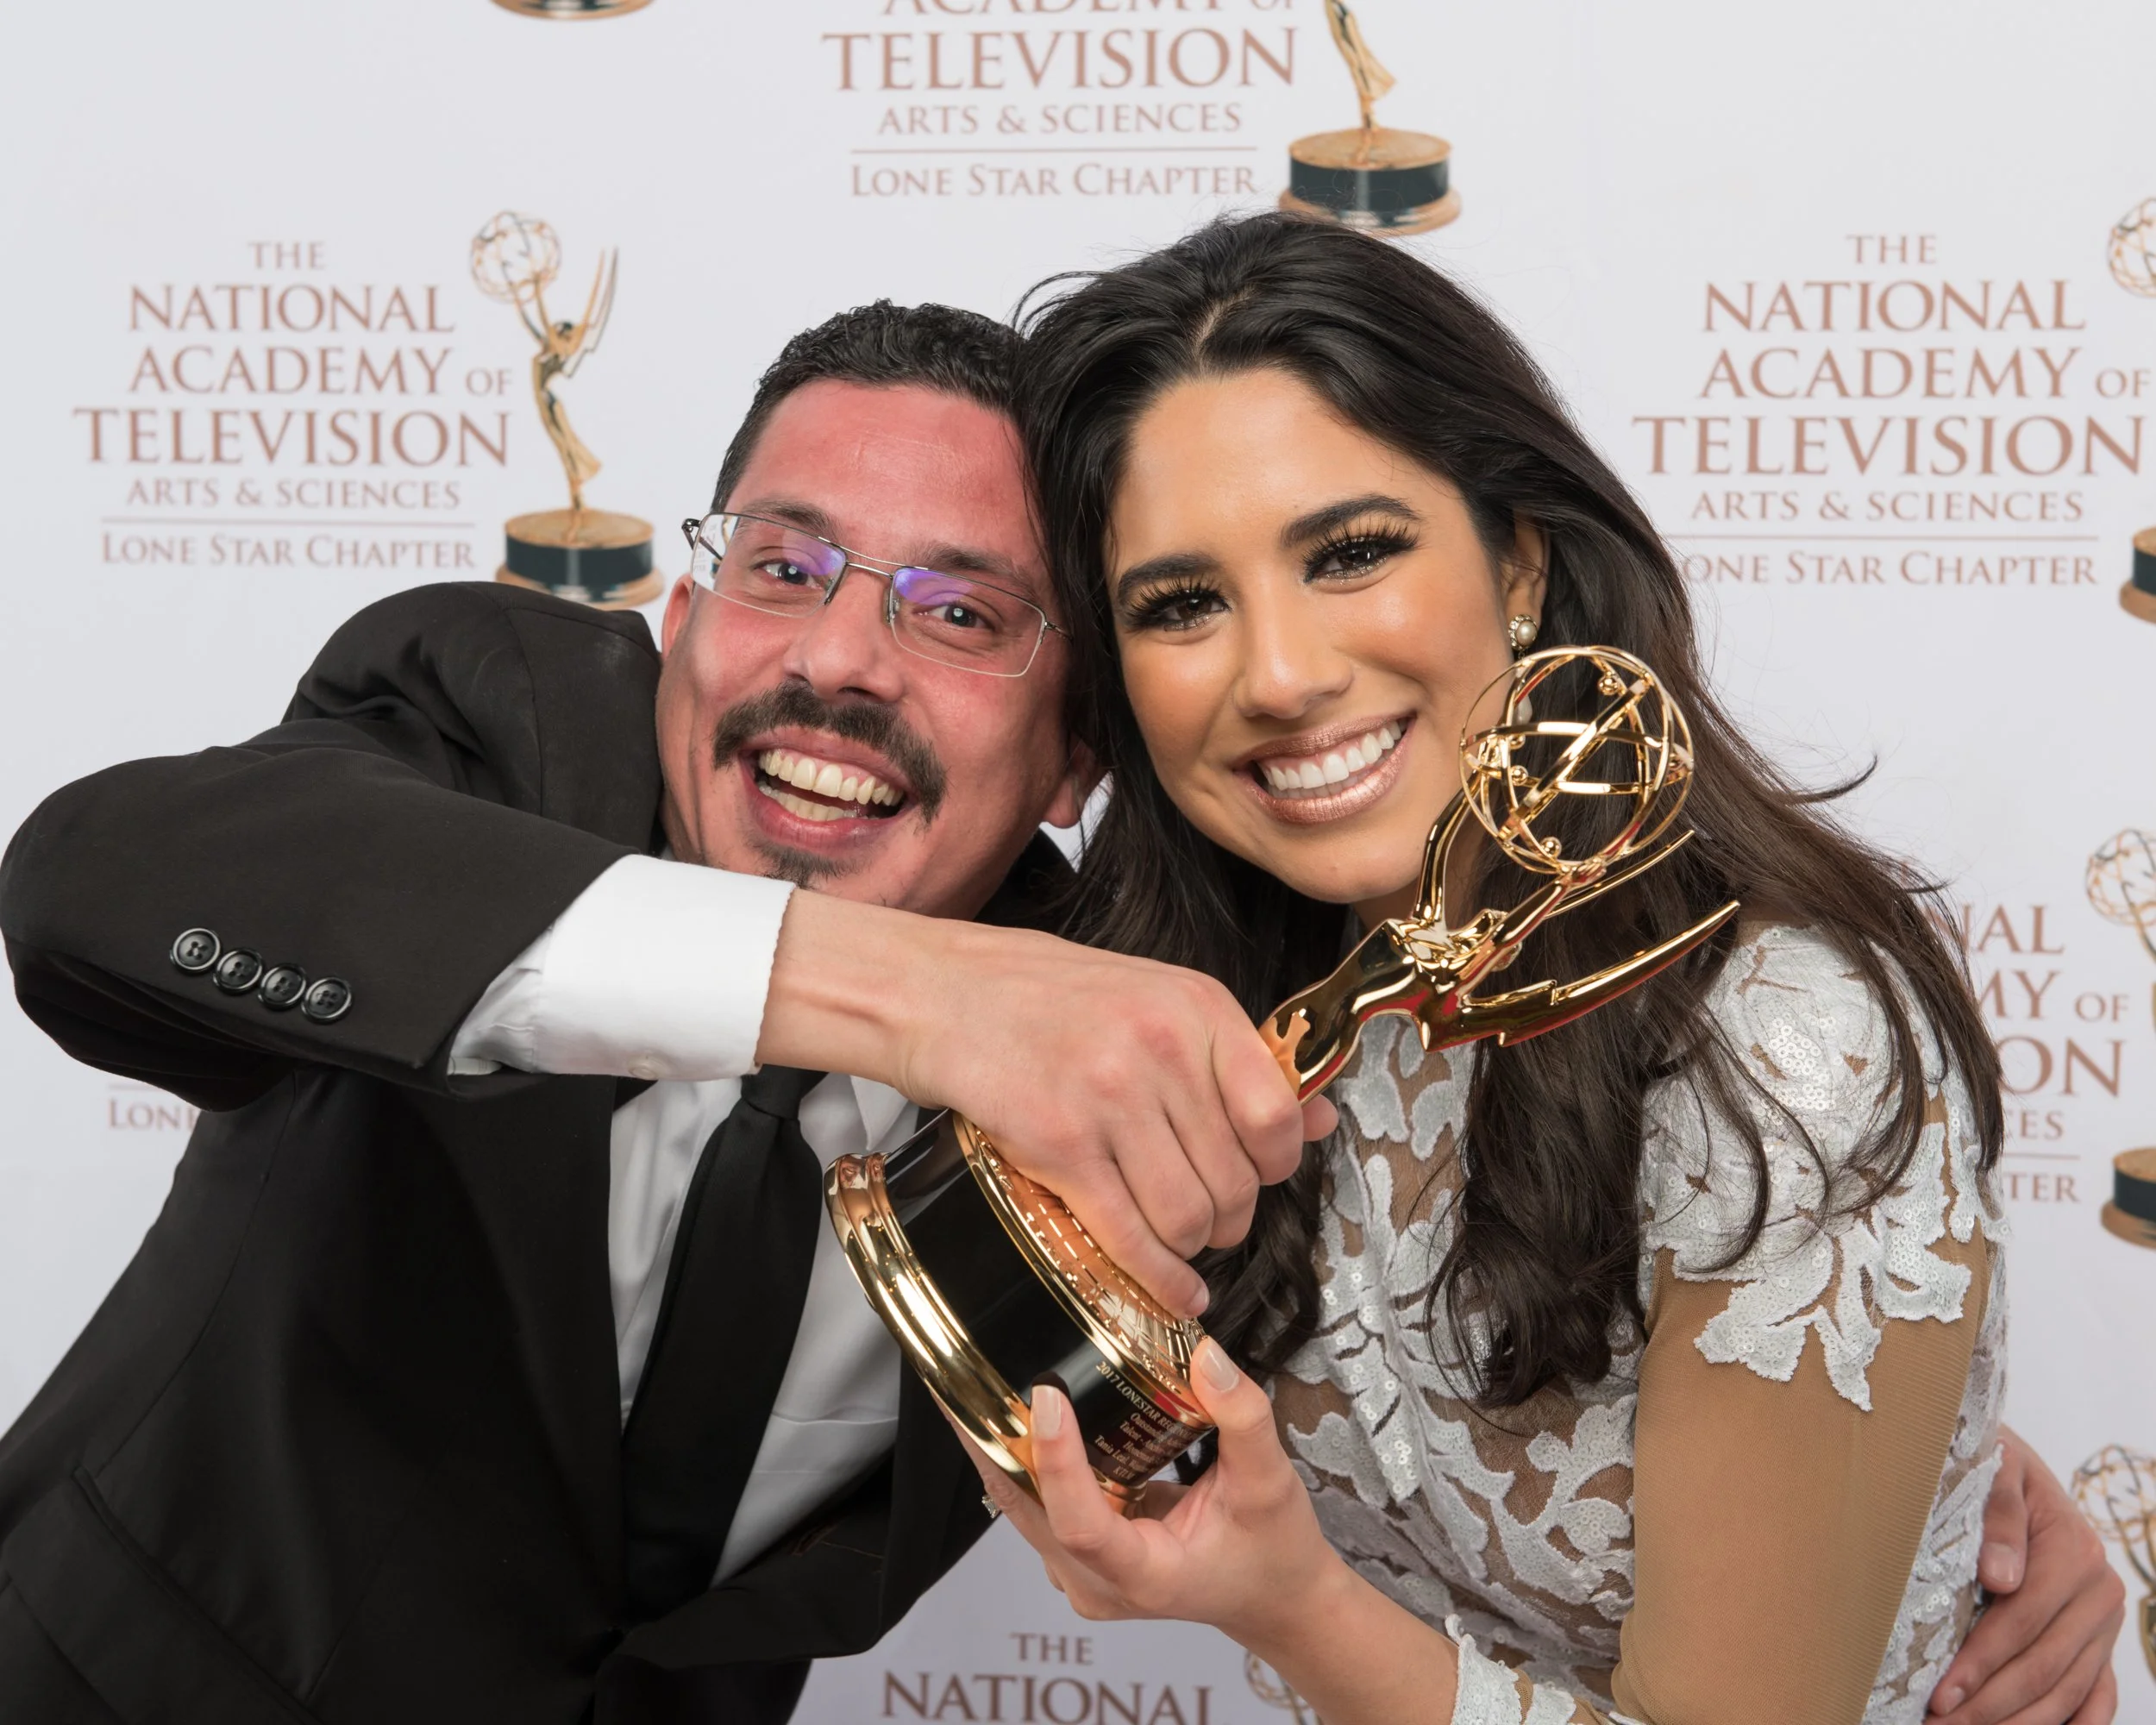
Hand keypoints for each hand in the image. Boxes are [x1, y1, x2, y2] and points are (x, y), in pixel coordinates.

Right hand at [764, 894, 1334, 1315]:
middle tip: (1210, 1219)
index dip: (1279, 1164)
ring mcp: (1110, 1096)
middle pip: (1236, 1178)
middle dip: (1230, 1218)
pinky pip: (1133, 1236)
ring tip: (1179, 1241)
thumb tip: (1323, 1118)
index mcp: (1197, 1004)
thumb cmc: (1044, 997)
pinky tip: (1170, 1289)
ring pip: (1190, 1216)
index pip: (1278, 1113)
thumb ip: (1235, 1057)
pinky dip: (1160, 1279)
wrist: (940, 993)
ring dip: (1192, 1248)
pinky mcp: (1059, 1144)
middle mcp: (1163, 1047)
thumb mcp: (1155, 997)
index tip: (1261, 1175)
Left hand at [956, 1343, 1454, 1724]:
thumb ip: (1242, 1417)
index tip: (1047, 1396)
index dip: (1057, 1463)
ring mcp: (1079, 1578)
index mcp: (1146, 1575)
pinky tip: (1005, 1410)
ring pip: (1019, 1508)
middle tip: (967, 1372)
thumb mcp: (1271, 1481)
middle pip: (1028, 1511)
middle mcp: (1097, 1585)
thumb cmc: (1274, 1548)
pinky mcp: (1075, 1560)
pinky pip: (1031, 1507)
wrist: (1273, 1599)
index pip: (1082, 1524)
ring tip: (968, 1380)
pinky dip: (1017, 1459)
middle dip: (995, 1443)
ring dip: (995, 1446)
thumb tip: (1204, 1355)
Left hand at [1930, 1428, 2124, 1724]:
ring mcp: (2104, 1622)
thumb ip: (1998, 1515)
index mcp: (2074, 1552)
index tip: (1939, 1695)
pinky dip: (2072, 1723)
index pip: (2022, 1622)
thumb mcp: (1993, 1468)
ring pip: (2065, 1690)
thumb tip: (2001, 1577)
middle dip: (1988, 1706)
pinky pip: (2096, 1694)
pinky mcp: (2100, 1640)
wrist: (2015, 1463)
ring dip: (2016, 1723)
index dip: (1979, 1663)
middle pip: (2042, 1667)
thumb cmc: (1992, 1464)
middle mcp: (2100, 1592)